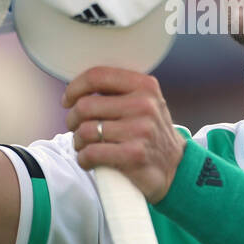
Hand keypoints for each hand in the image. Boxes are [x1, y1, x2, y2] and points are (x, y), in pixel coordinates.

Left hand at [63, 67, 185, 202]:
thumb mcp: (145, 102)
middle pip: (85, 105)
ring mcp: (140, 130)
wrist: (175, 167)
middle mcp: (144, 104)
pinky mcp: (133, 154)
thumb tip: (78, 88)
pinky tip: (89, 160)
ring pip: (85, 131)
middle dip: (73, 120)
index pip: (97, 76)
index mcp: (145, 86)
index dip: (74, 87)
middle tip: (77, 129)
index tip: (68, 100)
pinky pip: (91, 153)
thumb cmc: (150, 133)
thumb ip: (118, 91)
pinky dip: (83, 159)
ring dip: (78, 141)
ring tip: (85, 146)